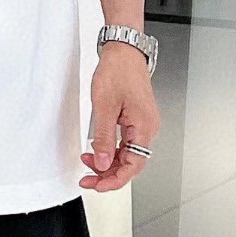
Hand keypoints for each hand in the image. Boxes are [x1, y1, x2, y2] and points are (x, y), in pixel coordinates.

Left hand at [79, 42, 160, 192]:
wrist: (124, 50)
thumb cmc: (118, 71)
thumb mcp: (104, 107)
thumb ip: (103, 139)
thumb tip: (101, 163)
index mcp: (144, 127)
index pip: (133, 166)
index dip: (114, 180)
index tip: (97, 186)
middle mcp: (148, 128)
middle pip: (131, 163)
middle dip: (108, 174)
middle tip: (87, 179)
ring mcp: (143, 123)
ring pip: (127, 154)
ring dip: (108, 162)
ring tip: (87, 162)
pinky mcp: (137, 118)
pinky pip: (126, 142)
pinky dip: (111, 149)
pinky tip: (97, 150)